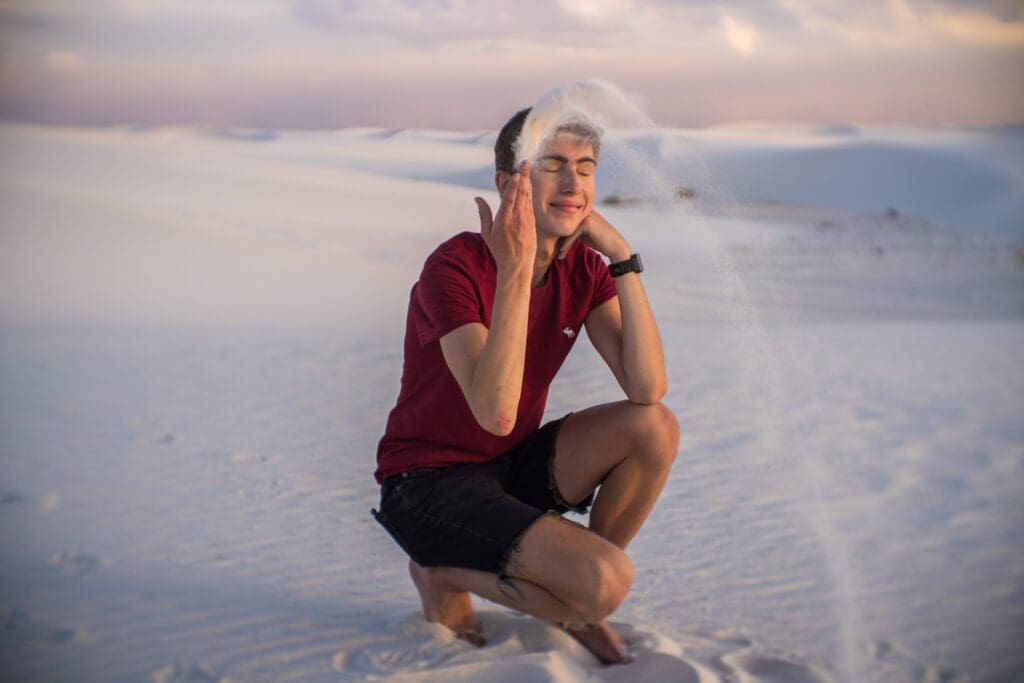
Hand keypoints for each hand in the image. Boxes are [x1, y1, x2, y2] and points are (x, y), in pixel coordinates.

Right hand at [475, 161, 535, 275]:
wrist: (517, 265)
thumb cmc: (499, 250)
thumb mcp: (487, 233)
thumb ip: (484, 213)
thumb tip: (477, 198)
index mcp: (503, 221)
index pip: (510, 199)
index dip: (514, 185)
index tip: (517, 174)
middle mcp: (516, 219)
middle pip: (521, 194)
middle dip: (524, 177)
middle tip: (525, 162)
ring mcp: (526, 220)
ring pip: (528, 197)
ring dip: (528, 181)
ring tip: (527, 168)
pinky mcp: (532, 223)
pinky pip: (531, 204)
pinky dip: (530, 192)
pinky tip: (529, 184)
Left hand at [556, 209, 630, 261]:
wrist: (615, 246)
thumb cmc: (599, 240)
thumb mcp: (582, 233)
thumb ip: (572, 229)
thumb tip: (556, 233)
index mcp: (582, 211)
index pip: (564, 220)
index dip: (557, 232)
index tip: (551, 245)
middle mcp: (583, 211)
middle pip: (563, 224)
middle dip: (556, 238)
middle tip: (551, 251)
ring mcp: (585, 216)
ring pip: (566, 230)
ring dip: (560, 244)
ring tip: (558, 255)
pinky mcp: (587, 223)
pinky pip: (571, 235)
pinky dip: (566, 245)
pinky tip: (562, 254)